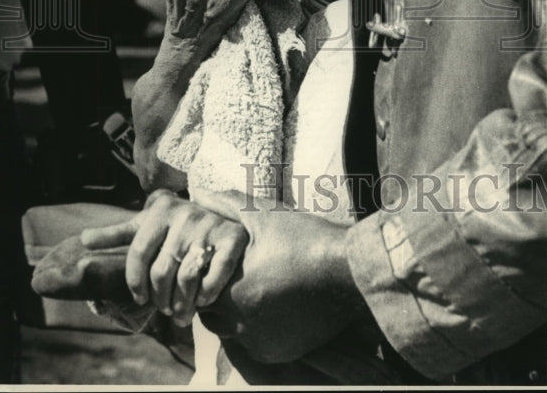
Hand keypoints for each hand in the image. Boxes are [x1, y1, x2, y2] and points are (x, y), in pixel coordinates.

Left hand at [81, 189, 247, 326]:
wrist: (223, 219)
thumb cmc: (176, 230)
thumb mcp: (147, 227)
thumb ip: (118, 234)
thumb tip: (82, 238)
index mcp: (161, 209)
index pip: (138, 253)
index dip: (135, 282)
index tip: (140, 298)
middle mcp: (185, 213)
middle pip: (161, 271)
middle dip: (161, 299)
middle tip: (165, 309)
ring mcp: (210, 224)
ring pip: (186, 278)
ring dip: (183, 304)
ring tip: (181, 313)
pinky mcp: (233, 238)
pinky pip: (214, 276)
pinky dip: (207, 294)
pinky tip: (203, 299)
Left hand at [191, 190, 369, 361]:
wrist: (348, 272)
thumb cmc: (304, 239)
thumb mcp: (264, 215)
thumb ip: (226, 205)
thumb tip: (199, 193)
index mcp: (232, 292)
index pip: (198, 289)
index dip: (207, 274)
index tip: (223, 262)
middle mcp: (241, 324)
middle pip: (211, 314)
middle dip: (218, 296)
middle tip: (238, 275)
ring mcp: (260, 343)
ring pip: (231, 332)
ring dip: (235, 314)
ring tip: (257, 288)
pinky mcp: (278, 352)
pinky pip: (254, 345)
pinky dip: (256, 329)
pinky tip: (274, 305)